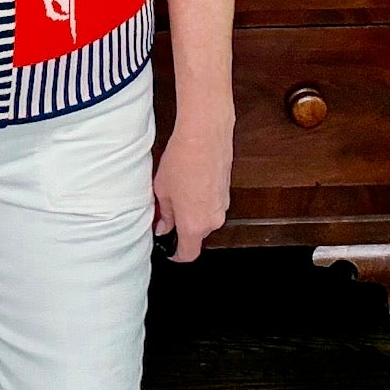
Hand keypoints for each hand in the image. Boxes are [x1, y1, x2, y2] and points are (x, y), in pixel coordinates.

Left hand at [152, 115, 232, 262]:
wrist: (205, 135)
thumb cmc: (183, 160)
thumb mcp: (162, 190)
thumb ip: (164, 214)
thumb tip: (163, 226)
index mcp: (194, 225)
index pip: (188, 254)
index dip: (176, 254)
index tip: (167, 248)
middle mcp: (213, 220)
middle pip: (196, 235)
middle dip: (182, 226)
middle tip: (166, 209)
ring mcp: (223, 205)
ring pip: (204, 218)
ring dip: (192, 210)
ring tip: (178, 189)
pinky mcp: (227, 191)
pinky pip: (212, 203)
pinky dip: (202, 198)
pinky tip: (190, 180)